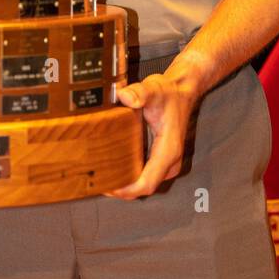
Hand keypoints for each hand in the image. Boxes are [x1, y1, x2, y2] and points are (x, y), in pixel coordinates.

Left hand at [102, 50, 210, 199]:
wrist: (183, 92)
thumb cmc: (169, 93)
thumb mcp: (154, 89)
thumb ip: (140, 92)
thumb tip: (125, 96)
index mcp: (168, 151)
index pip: (147, 183)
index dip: (126, 190)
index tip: (107, 187)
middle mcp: (170, 162)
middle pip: (143, 188)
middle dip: (121, 189)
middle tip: (95, 181)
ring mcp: (167, 164)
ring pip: (144, 184)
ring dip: (125, 184)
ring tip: (101, 176)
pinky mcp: (162, 161)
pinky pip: (145, 176)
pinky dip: (130, 177)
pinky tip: (113, 168)